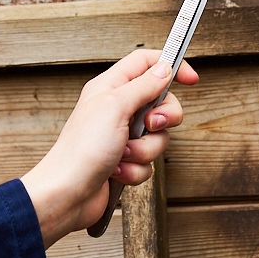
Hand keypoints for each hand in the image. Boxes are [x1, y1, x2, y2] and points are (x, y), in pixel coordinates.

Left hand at [20, 49, 197, 246]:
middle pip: (160, 103)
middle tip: (149, 126)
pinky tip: (116, 172)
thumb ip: (143, 86)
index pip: (146, 63)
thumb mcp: (115, 107)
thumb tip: (165, 68)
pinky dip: (135, 170)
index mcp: (110, 87)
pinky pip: (148, 163)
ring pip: (157, 137)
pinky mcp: (125, 162)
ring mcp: (122, 137)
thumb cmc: (81, 150)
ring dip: (144, 150)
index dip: (171, 66)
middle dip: (163, 119)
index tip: (191, 79)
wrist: (67, 194)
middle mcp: (117, 109)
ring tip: (122, 155)